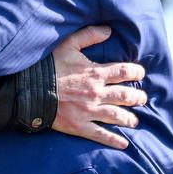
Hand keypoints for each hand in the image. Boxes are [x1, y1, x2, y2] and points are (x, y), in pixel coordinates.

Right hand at [52, 25, 147, 149]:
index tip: (140, 73)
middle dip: (138, 98)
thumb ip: (89, 35)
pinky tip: (124, 144)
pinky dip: (114, 140)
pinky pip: (101, 134)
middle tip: (143, 99)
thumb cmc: (48, 66)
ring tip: (135, 121)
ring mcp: (89, 111)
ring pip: (117, 116)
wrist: (29, 89)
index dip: (136, 72)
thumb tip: (109, 30)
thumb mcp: (68, 45)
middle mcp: (96, 93)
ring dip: (130, 119)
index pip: (124, 72)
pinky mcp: (79, 126)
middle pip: (125, 96)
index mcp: (95, 73)